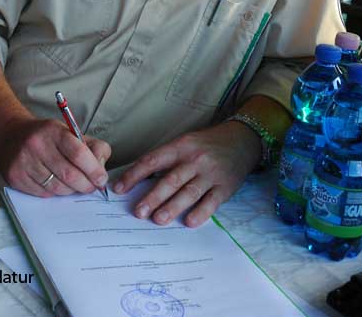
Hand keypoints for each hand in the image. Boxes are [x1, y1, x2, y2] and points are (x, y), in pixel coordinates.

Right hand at [0, 115, 110, 197]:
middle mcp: (37, 145)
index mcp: (54, 131)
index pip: (79, 153)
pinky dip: (54, 193)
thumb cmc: (47, 136)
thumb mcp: (70, 132)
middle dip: (85, 185)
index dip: (94, 170)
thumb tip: (101, 169)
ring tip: (74, 185)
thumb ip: (92, 147)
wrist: (10, 134)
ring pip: (57, 187)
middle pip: (69, 174)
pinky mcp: (15, 177)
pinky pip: (43, 194)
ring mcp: (24, 162)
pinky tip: (56, 184)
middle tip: (92, 187)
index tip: (101, 179)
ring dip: (70, 190)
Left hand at [113, 121, 260, 227]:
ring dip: (173, 206)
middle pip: (171, 179)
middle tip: (138, 211)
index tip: (119, 188)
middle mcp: (195, 159)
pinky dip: (200, 213)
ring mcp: (211, 174)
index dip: (134, 175)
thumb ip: (166, 160)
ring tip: (158, 219)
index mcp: (181, 146)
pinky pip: (211, 202)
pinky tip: (189, 222)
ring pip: (189, 192)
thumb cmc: (206, 144)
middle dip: (153, 196)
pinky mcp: (225, 187)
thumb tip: (138, 179)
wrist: (242, 140)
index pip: (153, 160)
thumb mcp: (185, 143)